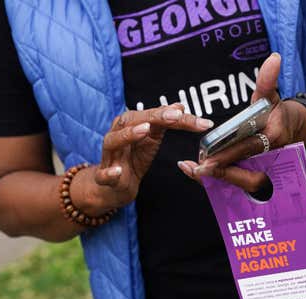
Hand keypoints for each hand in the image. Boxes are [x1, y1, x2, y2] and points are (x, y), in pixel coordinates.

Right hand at [71, 104, 212, 214]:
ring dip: (128, 135)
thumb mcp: (153, 139)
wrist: (116, 185)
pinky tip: (118, 171)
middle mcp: (118, 134)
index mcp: (131, 124)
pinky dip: (110, 172)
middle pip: (133, 121)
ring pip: (113, 141)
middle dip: (155, 117)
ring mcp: (110, 155)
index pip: (155, 115)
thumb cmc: (134, 157)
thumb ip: (164, 123)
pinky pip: (104, 174)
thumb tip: (179, 106)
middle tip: (176, 116)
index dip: (177, 116)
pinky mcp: (104, 176)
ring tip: (145, 130)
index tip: (201, 122)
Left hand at [177, 53, 305, 191]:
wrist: (296, 132)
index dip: (228, 156)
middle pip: (248, 175)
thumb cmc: (278, 113)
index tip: (208, 159)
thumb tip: (274, 58)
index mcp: (274, 138)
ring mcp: (267, 172)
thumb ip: (268, 80)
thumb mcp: (272, 96)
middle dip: (222, 174)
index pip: (248, 148)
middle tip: (197, 169)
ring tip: (192, 171)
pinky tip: (198, 175)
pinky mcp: (258, 178)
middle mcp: (272, 160)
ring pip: (243, 185)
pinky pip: (239, 186)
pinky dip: (218, 182)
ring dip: (217, 180)